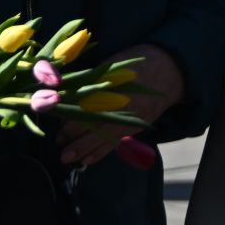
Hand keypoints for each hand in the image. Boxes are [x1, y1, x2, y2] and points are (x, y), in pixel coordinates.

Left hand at [57, 43, 184, 169]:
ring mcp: (125, 119)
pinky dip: (99, 153)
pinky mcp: (133, 128)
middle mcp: (115, 106)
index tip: (56, 121)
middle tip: (58, 143)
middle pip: (87, 124)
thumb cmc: (136, 65)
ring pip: (99, 138)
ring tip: (67, 158)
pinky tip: (87, 160)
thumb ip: (89, 80)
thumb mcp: (110, 65)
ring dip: (81, 149)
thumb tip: (64, 91)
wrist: (168, 72)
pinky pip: (113, 144)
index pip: (80, 106)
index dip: (66, 116)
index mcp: (108, 88)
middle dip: (70, 135)